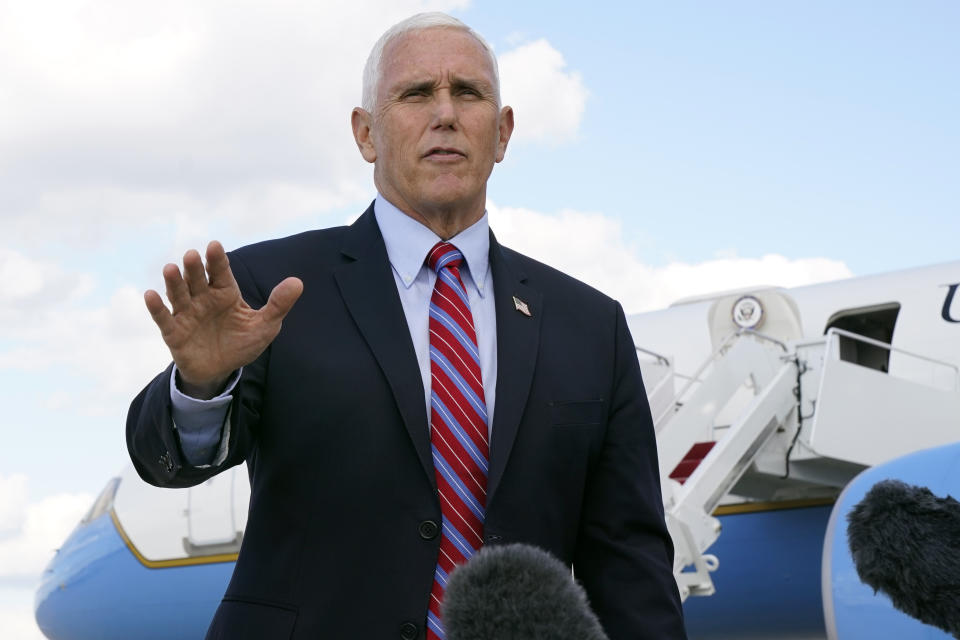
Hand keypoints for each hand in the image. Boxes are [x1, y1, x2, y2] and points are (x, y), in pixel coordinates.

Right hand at [144, 241, 302, 398]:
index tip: (214, 246)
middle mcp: (203, 298)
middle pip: (197, 279)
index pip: (221, 272)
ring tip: (170, 269)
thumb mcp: (266, 326)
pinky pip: (164, 318)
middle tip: (192, 255)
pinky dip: (156, 307)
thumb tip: (297, 282)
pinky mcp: (174, 332)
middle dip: (194, 268)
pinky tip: (149, 295)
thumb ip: (279, 305)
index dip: (217, 260)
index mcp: (225, 293)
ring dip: (173, 282)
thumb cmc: (243, 342)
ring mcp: (187, 314)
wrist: (222, 370)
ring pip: (178, 294)